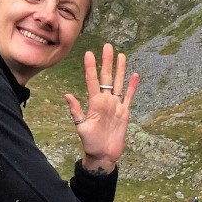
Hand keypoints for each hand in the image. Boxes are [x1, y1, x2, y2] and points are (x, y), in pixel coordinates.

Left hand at [66, 43, 138, 170]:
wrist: (103, 155)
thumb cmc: (90, 143)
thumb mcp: (81, 127)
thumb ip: (76, 111)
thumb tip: (67, 95)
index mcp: (94, 103)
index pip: (92, 81)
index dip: (91, 67)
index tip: (89, 53)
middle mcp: (105, 101)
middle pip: (107, 77)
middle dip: (107, 62)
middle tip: (108, 46)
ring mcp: (115, 106)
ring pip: (118, 83)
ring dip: (120, 70)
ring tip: (121, 55)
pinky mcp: (124, 113)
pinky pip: (129, 97)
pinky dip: (132, 87)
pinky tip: (134, 75)